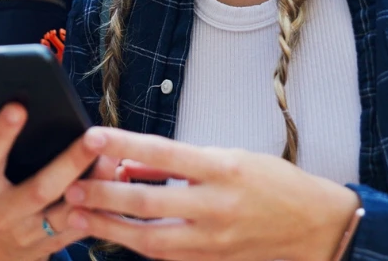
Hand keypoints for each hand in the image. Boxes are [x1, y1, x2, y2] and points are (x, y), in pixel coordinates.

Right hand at [0, 104, 105, 260]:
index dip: (2, 133)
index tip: (18, 107)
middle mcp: (8, 212)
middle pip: (42, 188)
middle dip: (69, 162)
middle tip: (92, 137)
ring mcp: (32, 231)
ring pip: (68, 211)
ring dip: (94, 186)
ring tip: (113, 158)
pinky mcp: (54, 243)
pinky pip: (81, 227)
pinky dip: (101, 208)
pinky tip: (116, 185)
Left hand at [62, 128, 359, 260]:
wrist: (318, 226)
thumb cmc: (272, 182)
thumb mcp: (226, 153)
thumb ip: (176, 160)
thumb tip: (132, 161)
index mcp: (220, 169)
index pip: (161, 152)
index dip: (123, 145)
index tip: (91, 137)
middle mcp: (216, 207)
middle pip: (148, 203)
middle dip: (104, 197)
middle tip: (70, 188)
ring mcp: (214, 241)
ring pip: (152, 240)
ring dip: (110, 228)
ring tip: (78, 217)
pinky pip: (168, 256)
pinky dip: (137, 245)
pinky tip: (113, 236)